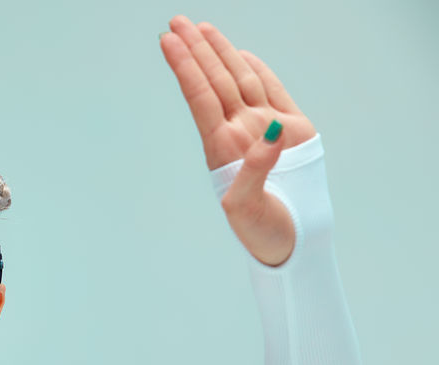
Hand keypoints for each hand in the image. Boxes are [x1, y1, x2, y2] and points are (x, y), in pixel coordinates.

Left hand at [159, 16, 315, 265]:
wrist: (293, 244)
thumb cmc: (263, 233)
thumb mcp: (248, 207)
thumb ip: (255, 170)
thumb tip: (268, 130)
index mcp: (223, 148)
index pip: (200, 97)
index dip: (185, 67)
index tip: (168, 40)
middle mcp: (240, 133)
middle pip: (214, 81)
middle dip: (195, 50)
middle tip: (175, 21)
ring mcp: (264, 130)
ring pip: (239, 81)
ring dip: (220, 54)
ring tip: (200, 29)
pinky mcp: (293, 131)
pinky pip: (271, 91)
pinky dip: (256, 71)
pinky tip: (239, 55)